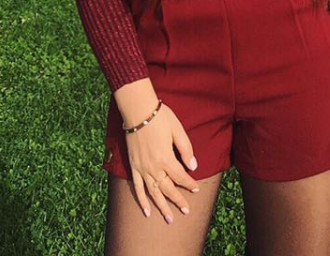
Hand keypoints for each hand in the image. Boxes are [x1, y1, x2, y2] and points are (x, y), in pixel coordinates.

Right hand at [124, 100, 201, 223]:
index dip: (189, 184)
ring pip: (153, 193)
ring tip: (169, 219)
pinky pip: (137, 188)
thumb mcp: (178, 130)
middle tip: (186, 211)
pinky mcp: (133, 167)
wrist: (138, 111)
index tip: (196, 189)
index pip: (181, 176)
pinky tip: (146, 212)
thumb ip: (186, 149)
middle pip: (168, 188)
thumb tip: (193, 166)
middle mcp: (154, 167)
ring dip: (162, 207)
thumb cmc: (160, 117)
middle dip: (178, 200)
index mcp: (166, 158)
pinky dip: (142, 201)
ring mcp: (142, 169)